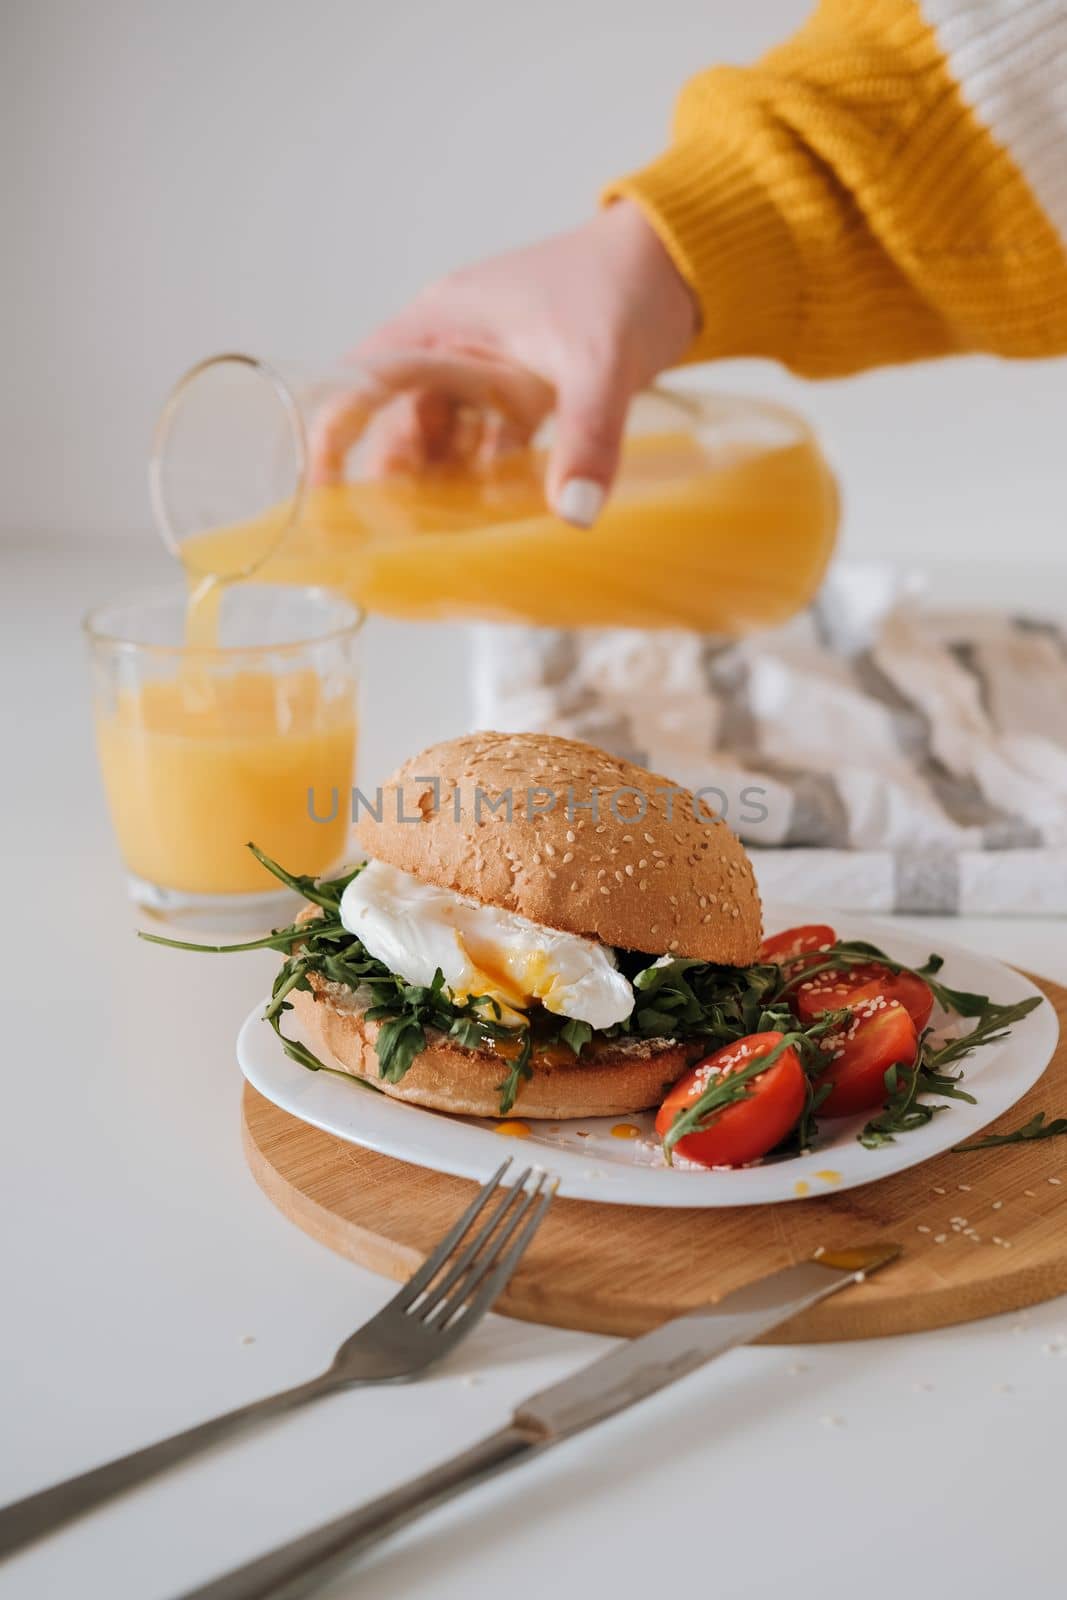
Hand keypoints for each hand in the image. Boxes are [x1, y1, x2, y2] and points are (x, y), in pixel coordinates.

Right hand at [312, 201, 697, 524]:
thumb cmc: (623, 283)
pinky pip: (491, 442)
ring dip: (445, 481)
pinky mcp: (527, 390)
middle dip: (397, 473)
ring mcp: (491, 369)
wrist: (683, 260)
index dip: (336, 430)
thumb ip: (585, 437)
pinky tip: (495, 515)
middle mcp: (455, 345)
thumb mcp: (598, 361)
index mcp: (442, 323)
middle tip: (398, 530)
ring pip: (446, 436)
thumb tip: (573, 513)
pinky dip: (489, 476)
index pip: (363, 378)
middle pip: (402, 419)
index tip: (322, 485)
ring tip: (441, 534)